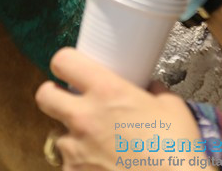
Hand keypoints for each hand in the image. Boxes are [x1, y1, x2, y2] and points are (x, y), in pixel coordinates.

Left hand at [35, 48, 204, 169]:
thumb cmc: (177, 150)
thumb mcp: (172, 108)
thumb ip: (154, 92)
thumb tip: (150, 88)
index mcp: (107, 92)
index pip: (64, 61)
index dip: (65, 63)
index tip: (70, 69)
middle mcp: (85, 118)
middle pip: (44, 95)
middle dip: (53, 96)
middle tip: (68, 101)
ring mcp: (76, 150)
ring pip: (59, 137)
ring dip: (74, 139)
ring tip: (99, 146)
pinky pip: (69, 166)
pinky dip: (82, 166)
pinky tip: (103, 166)